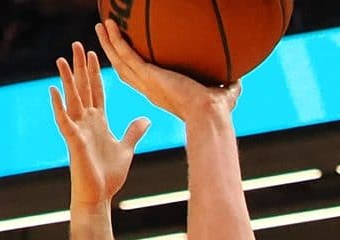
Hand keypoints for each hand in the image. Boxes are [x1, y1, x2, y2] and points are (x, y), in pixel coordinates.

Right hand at [50, 41, 149, 207]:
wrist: (99, 196)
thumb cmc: (109, 176)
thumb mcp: (126, 149)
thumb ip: (133, 132)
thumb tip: (146, 119)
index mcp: (99, 122)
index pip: (97, 91)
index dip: (95, 73)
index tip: (94, 54)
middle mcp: (87, 122)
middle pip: (83, 89)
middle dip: (80, 67)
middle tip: (77, 45)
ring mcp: (79, 130)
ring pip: (72, 100)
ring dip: (66, 80)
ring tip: (62, 59)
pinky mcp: (73, 141)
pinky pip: (64, 120)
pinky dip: (58, 106)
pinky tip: (53, 90)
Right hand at [96, 20, 238, 122]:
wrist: (210, 115)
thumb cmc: (217, 111)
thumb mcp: (224, 93)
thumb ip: (229, 85)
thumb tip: (239, 78)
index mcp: (163, 93)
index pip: (142, 78)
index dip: (131, 67)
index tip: (127, 55)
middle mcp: (150, 89)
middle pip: (124, 68)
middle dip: (113, 52)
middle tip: (105, 35)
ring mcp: (147, 82)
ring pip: (120, 60)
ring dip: (108, 43)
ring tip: (100, 25)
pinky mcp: (148, 75)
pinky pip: (126, 54)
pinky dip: (115, 40)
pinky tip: (109, 24)